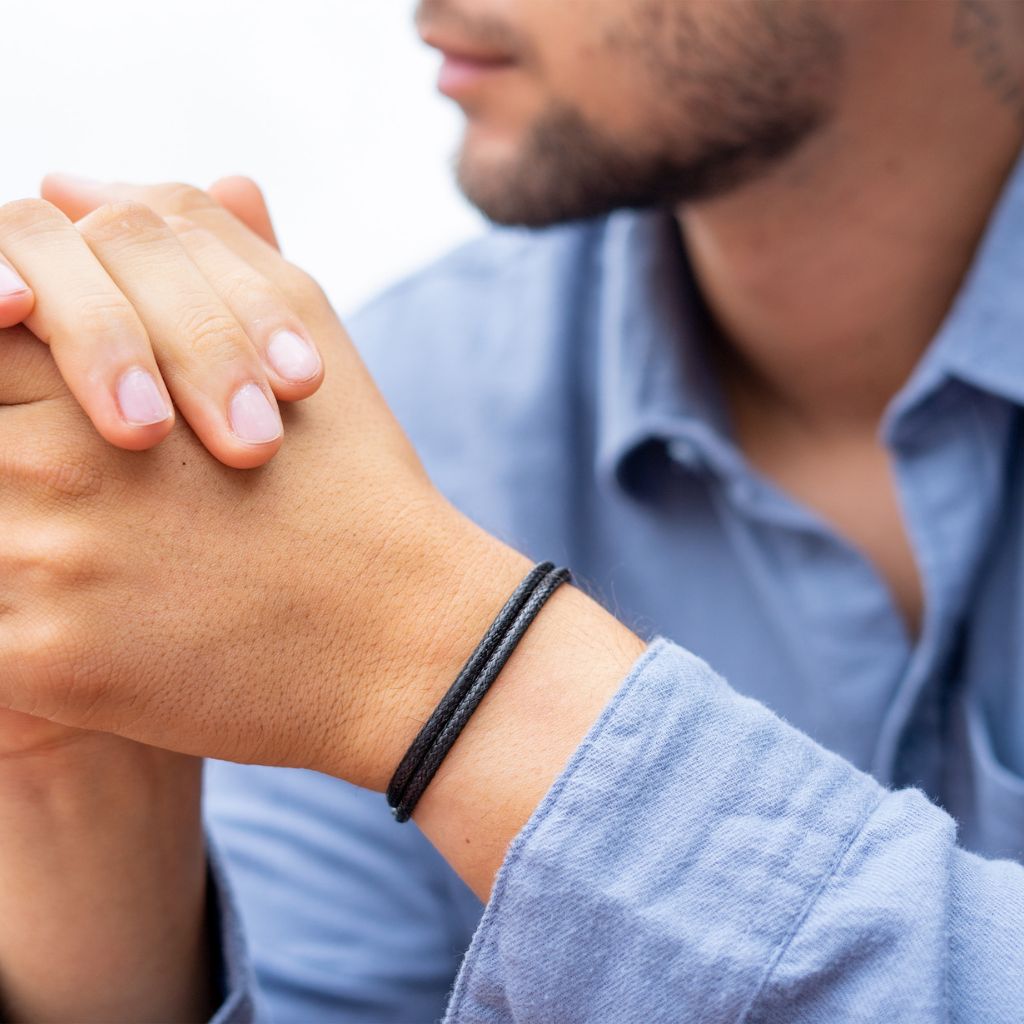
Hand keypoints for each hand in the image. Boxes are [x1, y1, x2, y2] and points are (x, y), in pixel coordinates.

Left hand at [0, 177, 530, 788]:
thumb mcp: (299, 317)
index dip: (2, 308)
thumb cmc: (354, 481)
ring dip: (17, 518)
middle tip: (98, 449)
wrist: (398, 639)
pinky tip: (92, 606)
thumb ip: (185, 236)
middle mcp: (52, 462)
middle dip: (15, 428)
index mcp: (110, 365)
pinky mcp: (43, 664)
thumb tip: (65, 184)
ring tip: (100, 536)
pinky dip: (19, 602)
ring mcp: (41, 566)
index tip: (18, 328)